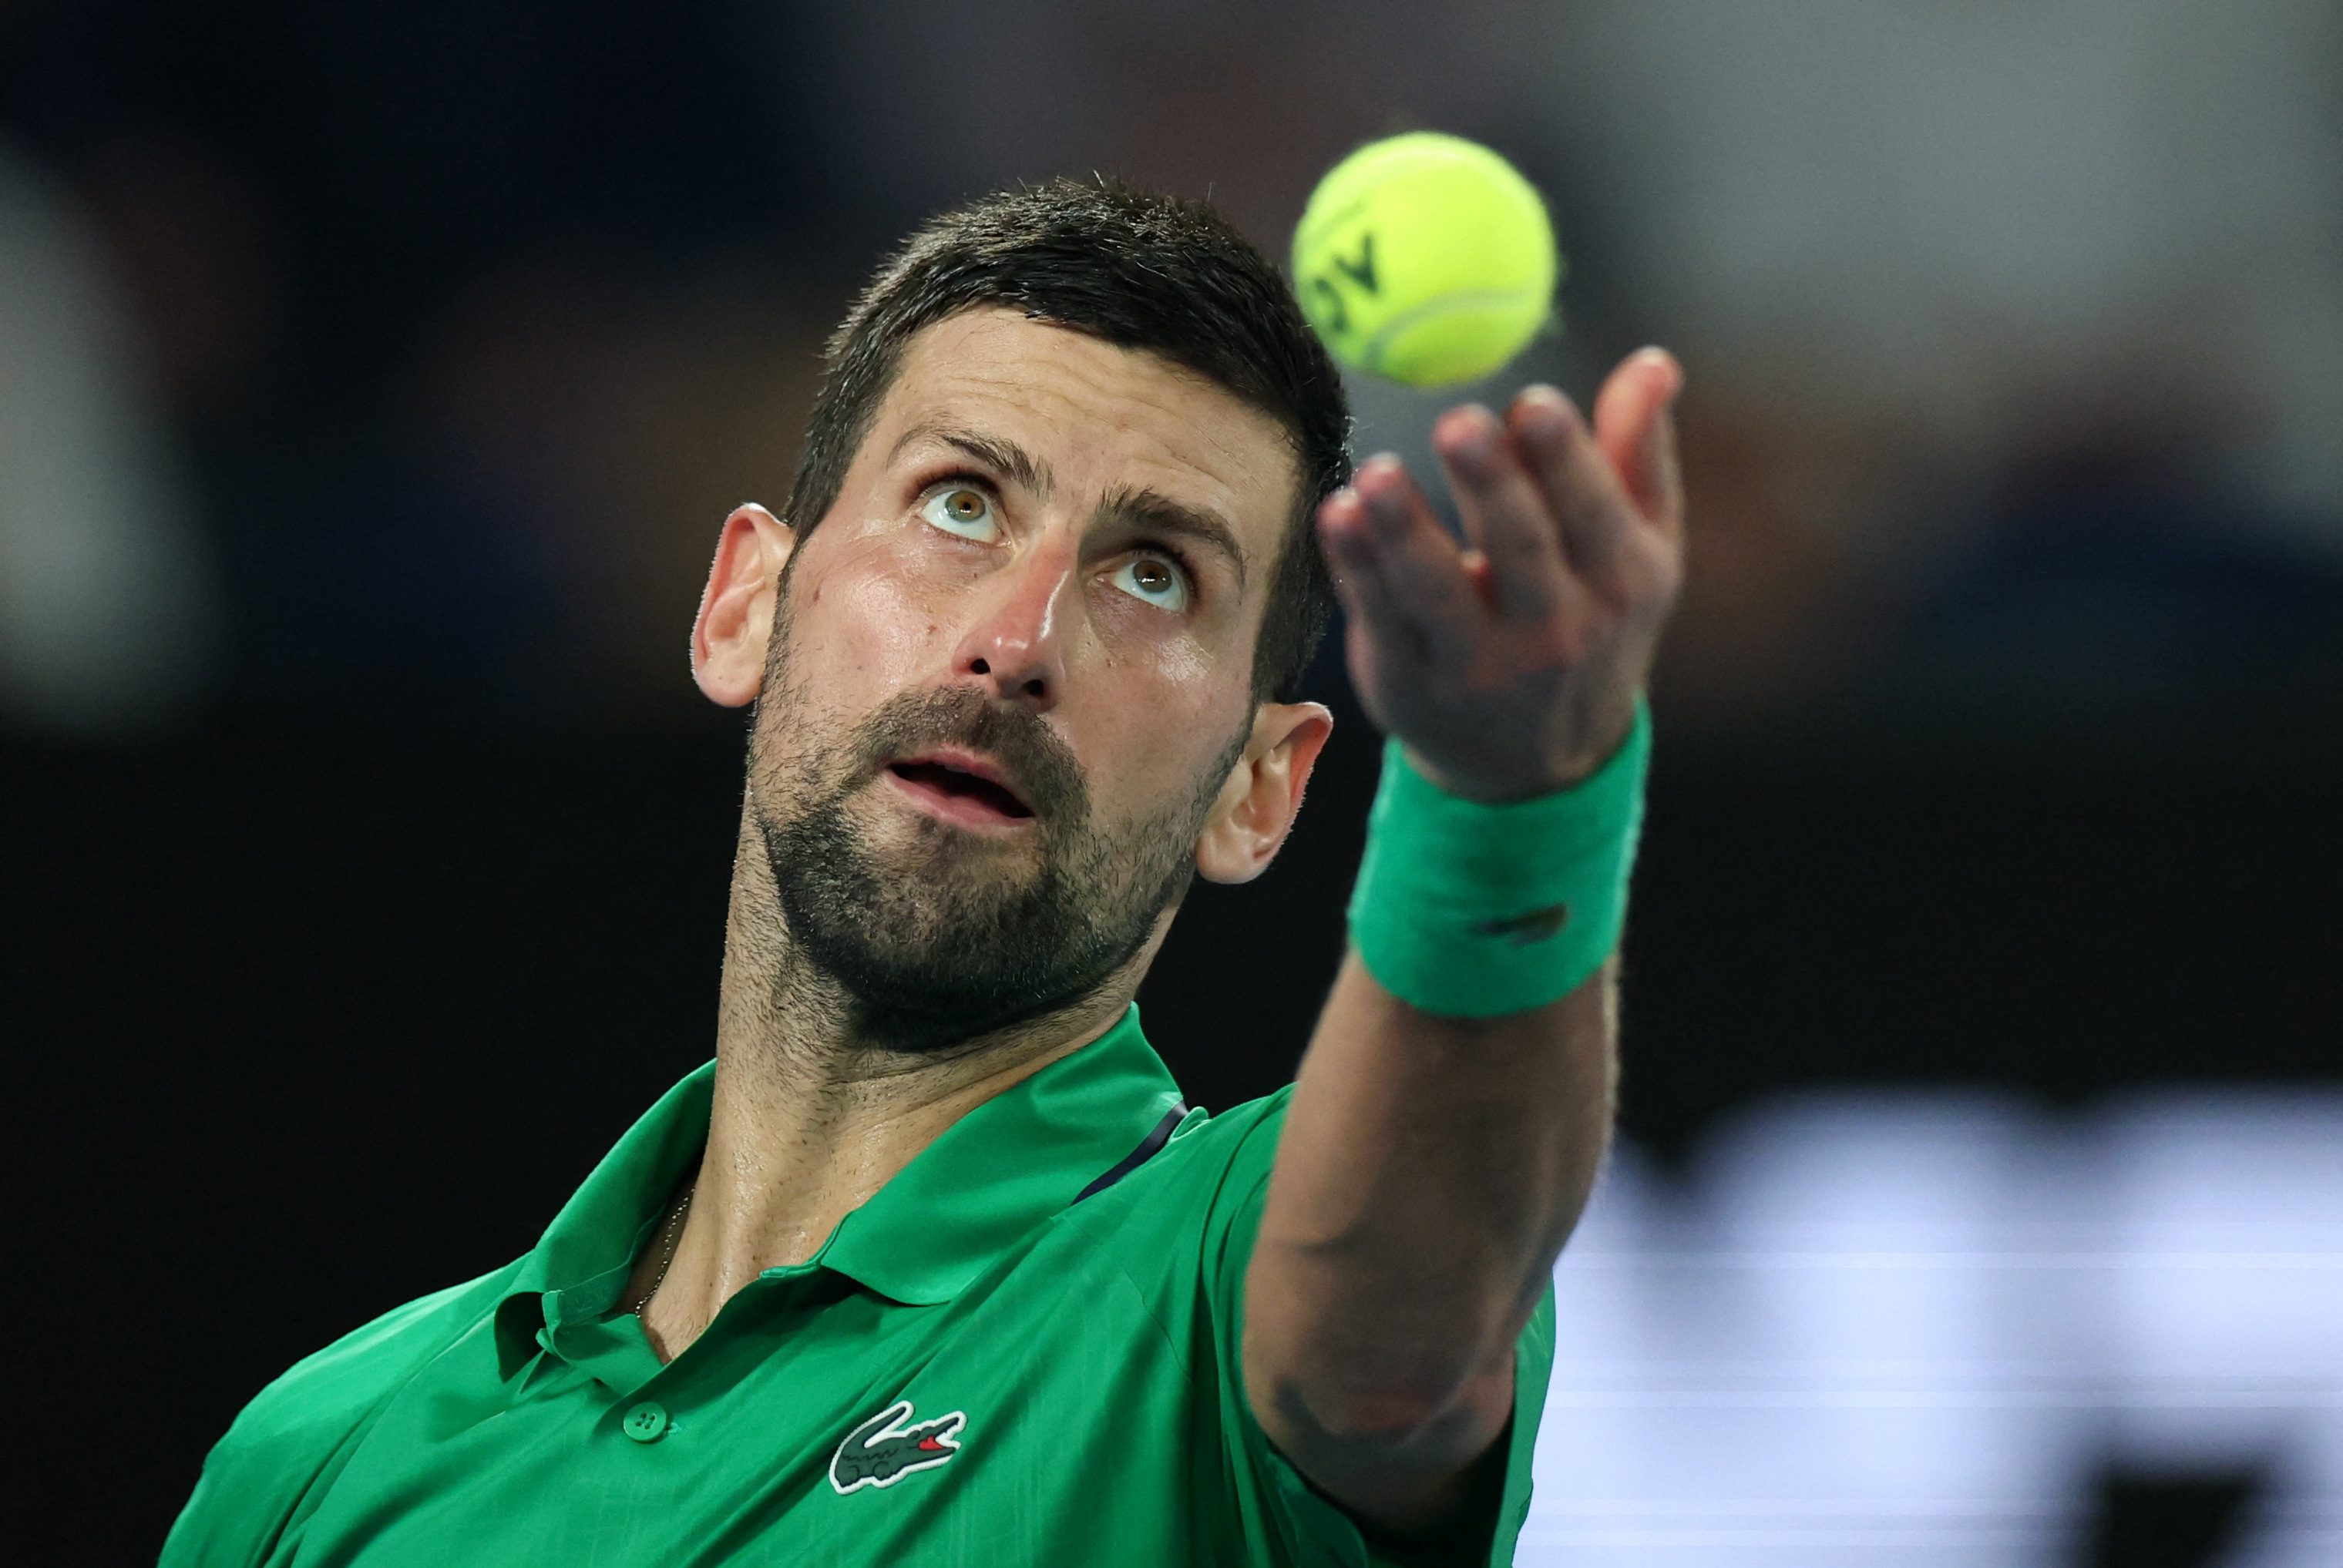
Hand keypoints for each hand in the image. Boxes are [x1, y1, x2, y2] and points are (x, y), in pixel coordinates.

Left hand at [1316, 348, 1684, 801]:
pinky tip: (1338, 512)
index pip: (1596, 516)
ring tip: (1379, 474)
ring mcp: (1480, 666)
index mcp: (1623, 583)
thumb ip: (1636, 451)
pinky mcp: (1409, 682)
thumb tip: (1653, 361)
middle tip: (1459, 423)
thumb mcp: (1634, 545)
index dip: (1566, 460)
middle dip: (1491, 486)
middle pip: (1521, 550)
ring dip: (1405, 529)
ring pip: (1438, 591)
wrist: (1534, 757)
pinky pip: (1379, 617)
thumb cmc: (1589, 614)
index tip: (1533, 403)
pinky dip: (1355, 566)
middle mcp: (1558, 631)